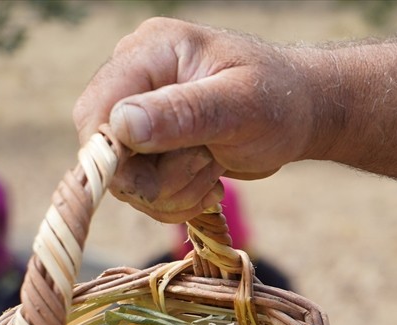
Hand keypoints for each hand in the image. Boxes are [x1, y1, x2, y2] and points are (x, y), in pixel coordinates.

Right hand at [72, 18, 326, 221]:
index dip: (114, 154)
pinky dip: (174, 200)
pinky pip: (141, 192)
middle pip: (104, 150)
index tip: (155, 178)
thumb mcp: (241, 105)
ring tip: (212, 170)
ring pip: (124, 179)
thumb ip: (183, 113)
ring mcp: (139, 114)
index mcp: (150, 52)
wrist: (299, 114)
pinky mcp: (148, 147)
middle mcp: (134, 79)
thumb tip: (122, 125)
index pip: (97, 109)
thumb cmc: (280, 100)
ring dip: (171, 192)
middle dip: (153, 179)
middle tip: (205, 166)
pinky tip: (208, 184)